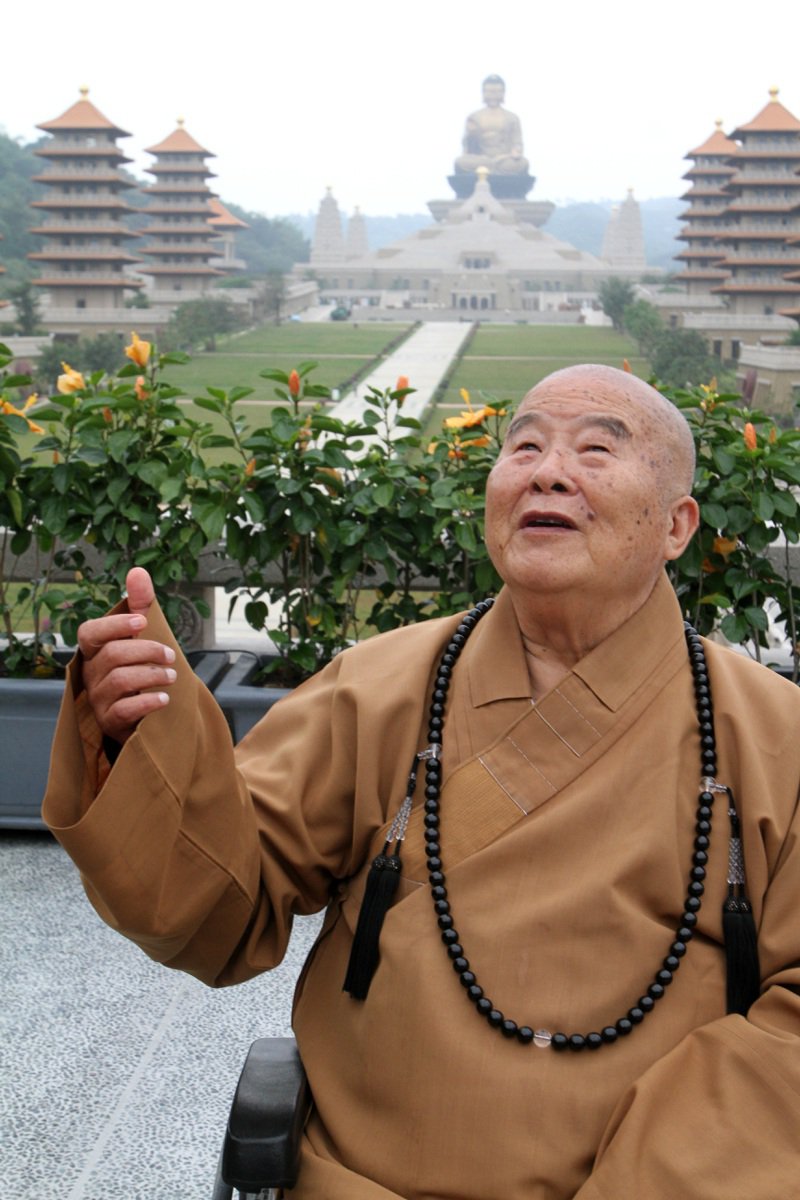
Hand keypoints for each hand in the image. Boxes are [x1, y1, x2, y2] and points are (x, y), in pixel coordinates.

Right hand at [77, 567, 176, 743]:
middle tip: (171, 655)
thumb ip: (140, 604)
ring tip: (172, 676)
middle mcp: (91, 673)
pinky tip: (164, 698)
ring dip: (152, 675)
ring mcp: (98, 699)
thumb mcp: (143, 635)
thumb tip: (137, 571)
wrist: (148, 710)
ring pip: (119, 681)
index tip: (142, 621)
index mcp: (96, 650)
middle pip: (112, 655)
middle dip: (146, 651)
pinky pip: (123, 710)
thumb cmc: (141, 667)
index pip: (90, 633)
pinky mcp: (110, 721)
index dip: (114, 626)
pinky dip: (147, 702)